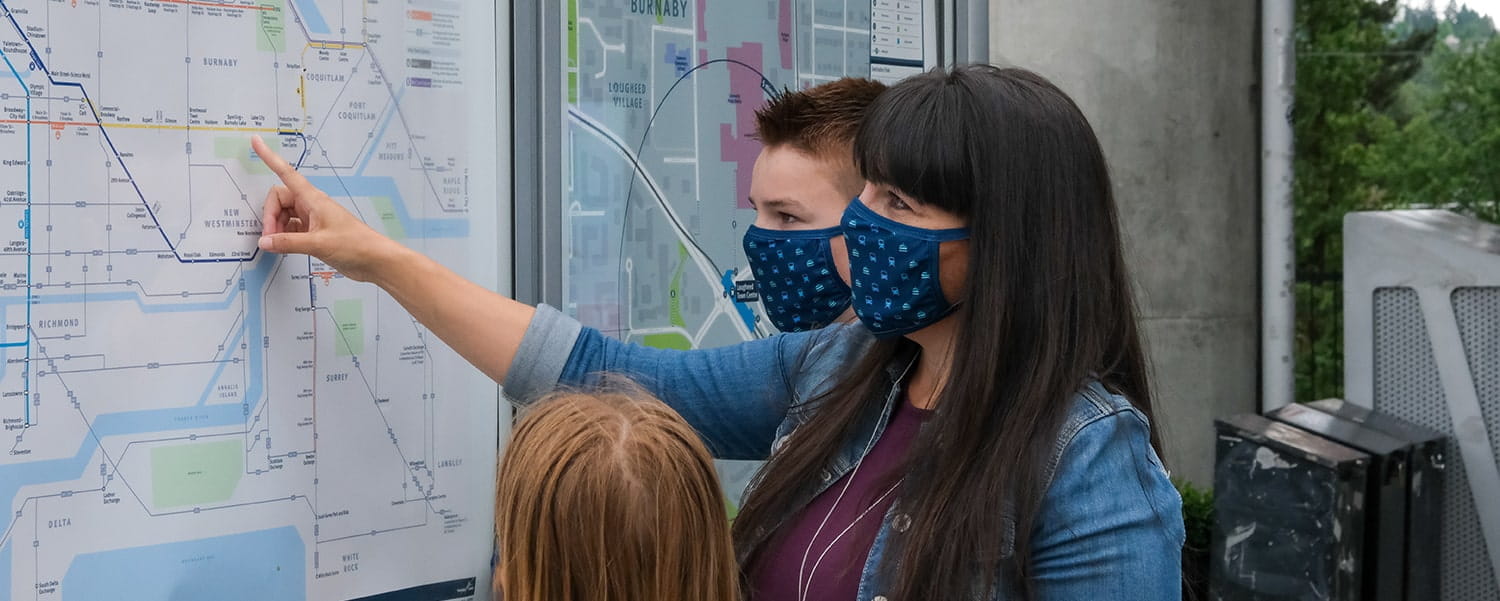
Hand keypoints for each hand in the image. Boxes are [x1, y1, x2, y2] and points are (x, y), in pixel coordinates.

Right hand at [252, 135, 403, 281]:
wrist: (375, 260)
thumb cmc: (355, 244)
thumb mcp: (318, 243)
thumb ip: (288, 242)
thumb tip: (265, 241)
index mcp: (313, 199)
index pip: (286, 172)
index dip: (269, 157)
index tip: (256, 142)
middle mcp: (311, 204)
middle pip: (279, 199)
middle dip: (270, 216)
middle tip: (270, 237)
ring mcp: (313, 218)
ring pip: (284, 215)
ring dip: (276, 227)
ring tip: (277, 244)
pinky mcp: (315, 232)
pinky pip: (291, 228)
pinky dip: (284, 235)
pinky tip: (283, 246)